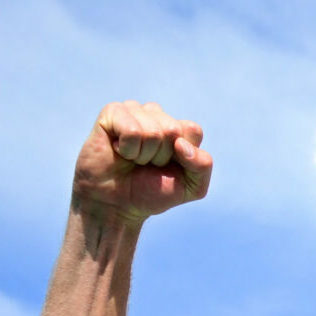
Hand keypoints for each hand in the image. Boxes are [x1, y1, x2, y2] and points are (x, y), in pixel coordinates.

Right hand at [73, 101, 212, 224]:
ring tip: (132, 159)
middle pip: (172, 130)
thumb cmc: (151, 192)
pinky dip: (127, 149)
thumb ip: (203, 165)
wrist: (116, 204)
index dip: (183, 157)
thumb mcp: (192, 187)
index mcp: (179, 128)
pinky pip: (131, 130)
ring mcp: (134, 110)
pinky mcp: (112, 112)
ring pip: (152, 131)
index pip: (193, 130)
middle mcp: (157, 115)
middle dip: (161, 157)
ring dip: (142, 155)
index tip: (167, 167)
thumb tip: (181, 143)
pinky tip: (118, 151)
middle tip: (146, 165)